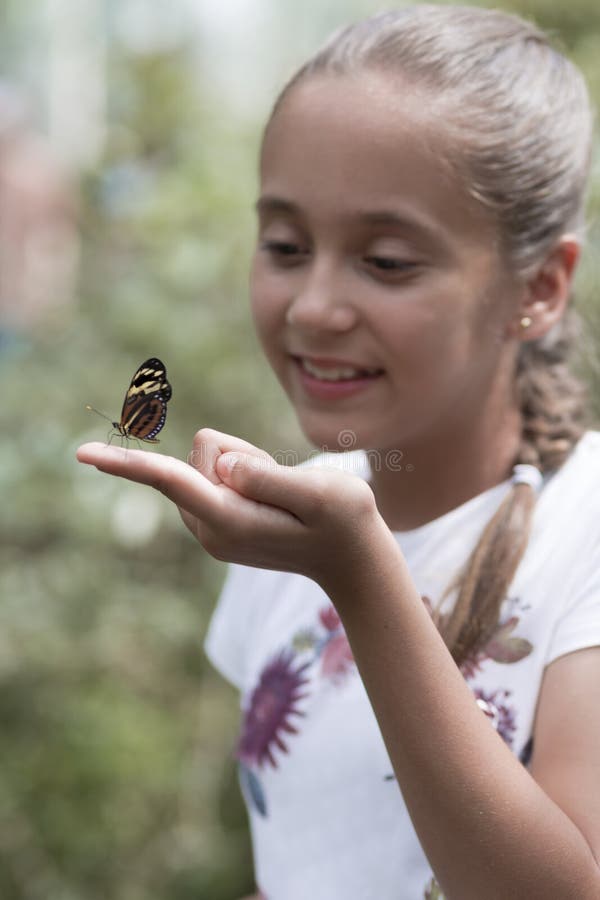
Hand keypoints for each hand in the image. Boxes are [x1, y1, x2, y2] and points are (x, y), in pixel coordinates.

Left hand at [76, 428, 379, 587]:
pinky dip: (244, 474)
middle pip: (201, 454)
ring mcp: (211, 529)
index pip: (170, 480)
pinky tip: (273, 500)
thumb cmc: (346, 523)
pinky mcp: (217, 523)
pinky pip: (217, 472)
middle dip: (239, 453)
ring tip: (283, 496)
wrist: (353, 561)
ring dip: (245, 464)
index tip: (81, 453)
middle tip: (283, 484)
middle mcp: (209, 529)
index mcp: (228, 522)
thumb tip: (221, 464)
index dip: (128, 462)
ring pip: (209, 461)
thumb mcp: (320, 494)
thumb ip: (267, 477)